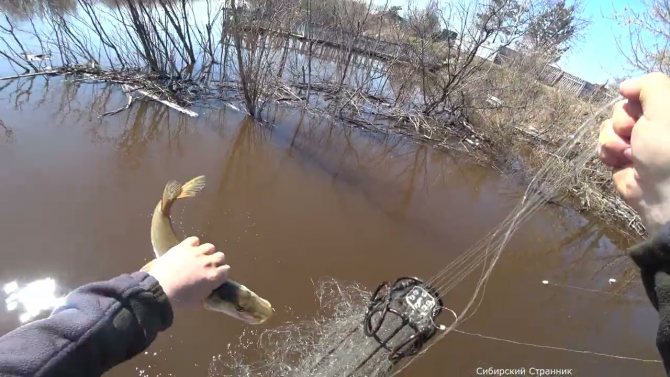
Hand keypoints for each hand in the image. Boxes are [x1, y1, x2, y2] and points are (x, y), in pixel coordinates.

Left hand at [146, 236, 229, 309]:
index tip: (215, 277)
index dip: (221, 274)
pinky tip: (189, 251)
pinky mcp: (184, 247)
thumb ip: (207, 295)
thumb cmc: (179, 300)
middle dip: (216, 261)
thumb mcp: (198, 303)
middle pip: (221, 256)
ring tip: (198, 258)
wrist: (160, 289)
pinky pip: (194, 240)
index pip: (226, 270)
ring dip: (206, 252)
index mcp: (214, 277)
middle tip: (207, 267)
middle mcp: (209, 262)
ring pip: (209, 247)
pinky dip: (193, 245)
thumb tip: (209, 293)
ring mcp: (197, 253)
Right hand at [598, 72, 669, 231]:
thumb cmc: (667, 148)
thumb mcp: (665, 105)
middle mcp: (654, 124)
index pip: (643, 91)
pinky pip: (603, 145)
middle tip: (635, 134)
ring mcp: (636, 142)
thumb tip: (625, 86)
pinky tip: (617, 161)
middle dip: (623, 120)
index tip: (638, 105)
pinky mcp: (621, 159)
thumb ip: (649, 85)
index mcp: (666, 111)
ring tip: (628, 153)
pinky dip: (606, 152)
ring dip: (613, 139)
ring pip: (609, 126)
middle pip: (623, 107)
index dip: (636, 97)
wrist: (663, 194)